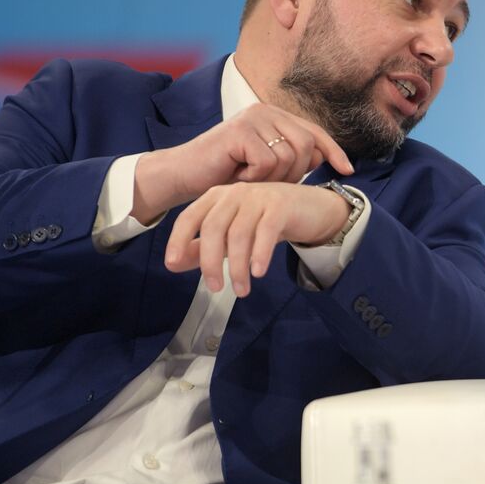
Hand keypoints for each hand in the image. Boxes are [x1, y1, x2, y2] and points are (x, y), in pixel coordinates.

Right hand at [133, 103, 352, 221]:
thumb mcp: (266, 165)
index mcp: (274, 116)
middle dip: (297, 172)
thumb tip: (325, 157)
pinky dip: (256, 178)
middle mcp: (265, 111)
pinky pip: (268, 162)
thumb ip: (293, 157)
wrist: (184, 176)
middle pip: (307, 145)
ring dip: (274, 178)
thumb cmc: (225, 173)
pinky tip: (238, 176)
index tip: (349, 171)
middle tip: (270, 183)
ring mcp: (252, 118)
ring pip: (289, 156)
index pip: (315, 132)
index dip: (335, 152)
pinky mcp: (240, 131)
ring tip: (250, 179)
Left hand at [163, 183, 350, 296]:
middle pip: (213, 228)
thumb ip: (204, 247)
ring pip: (239, 234)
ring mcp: (259, 197)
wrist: (313, 208)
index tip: (172, 265)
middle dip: (210, 261)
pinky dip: (259, 254)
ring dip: (237, 266)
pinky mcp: (281, 206)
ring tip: (241, 290)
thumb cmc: (267, 222)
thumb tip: (174, 264)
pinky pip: (266, 232)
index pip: (189, 217)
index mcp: (217, 197)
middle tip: (215, 287)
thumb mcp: (232, 233)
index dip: (178, 240)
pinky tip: (258, 272)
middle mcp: (235, 193)